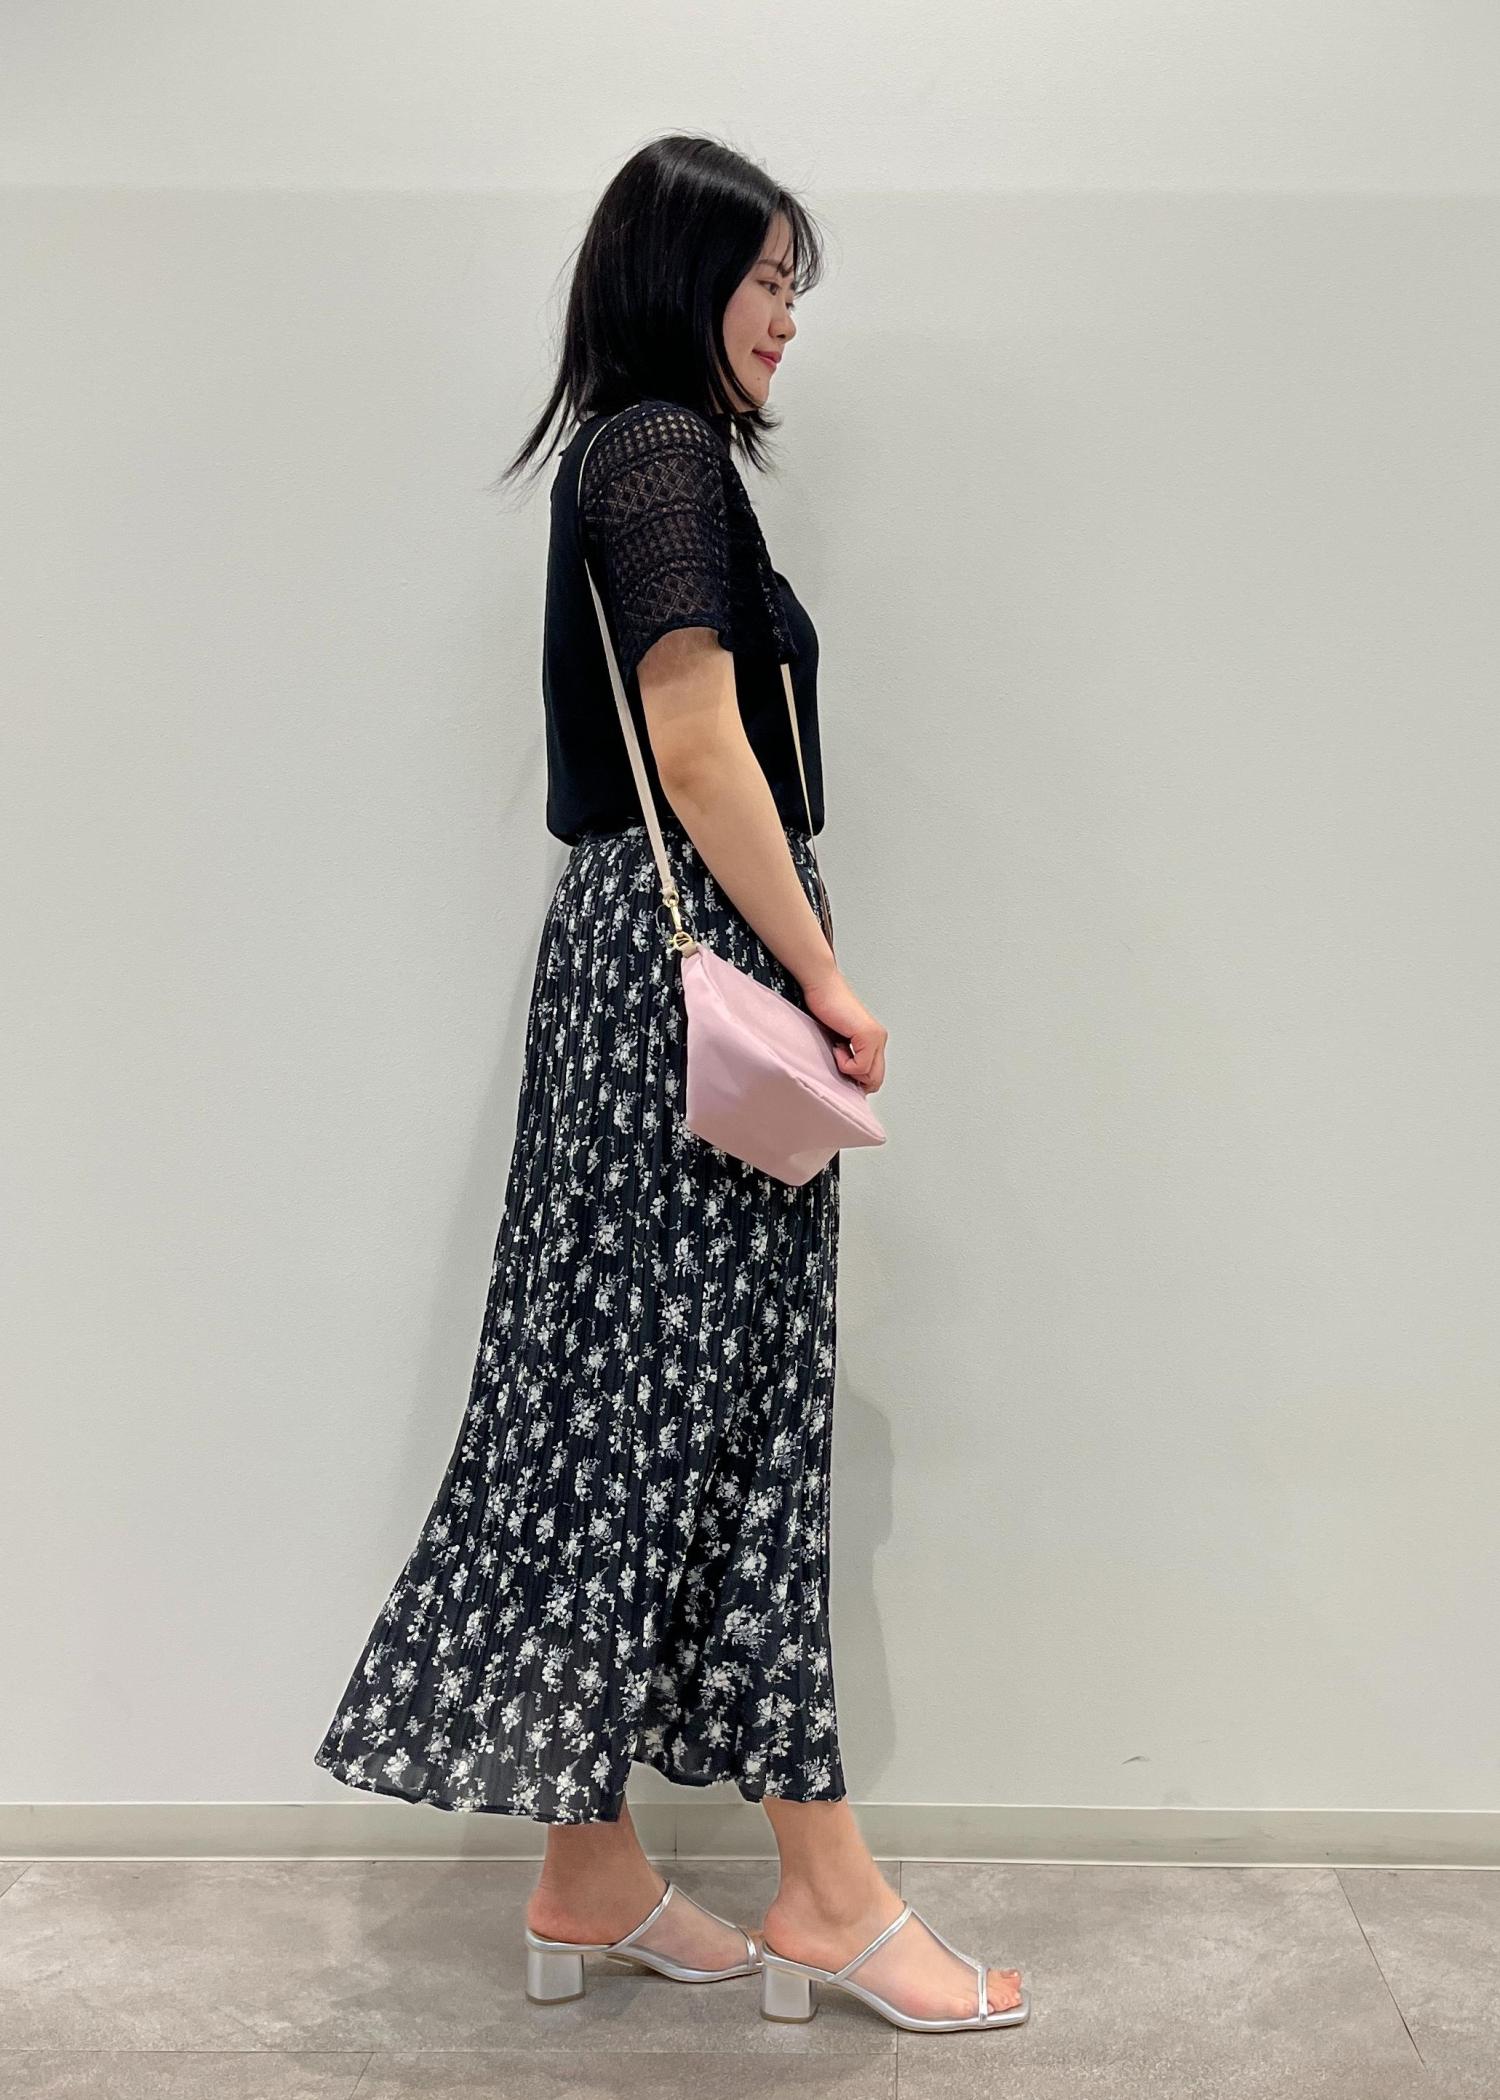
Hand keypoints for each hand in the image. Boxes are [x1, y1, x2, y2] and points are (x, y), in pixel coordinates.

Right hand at [799, 968, 887, 1093]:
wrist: (822, 986)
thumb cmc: (824, 1007)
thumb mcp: (838, 1039)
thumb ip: (849, 1056)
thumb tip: (849, 1079)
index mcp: (874, 1040)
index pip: (875, 1075)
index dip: (856, 1080)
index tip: (839, 1066)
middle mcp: (879, 1039)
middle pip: (875, 1079)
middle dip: (854, 1078)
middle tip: (838, 1061)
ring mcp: (876, 1037)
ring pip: (869, 1075)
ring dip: (848, 1069)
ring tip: (836, 1048)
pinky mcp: (868, 1036)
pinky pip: (861, 1066)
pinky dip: (845, 1063)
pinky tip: (836, 1045)